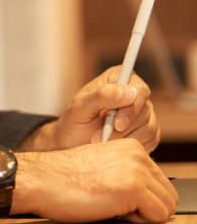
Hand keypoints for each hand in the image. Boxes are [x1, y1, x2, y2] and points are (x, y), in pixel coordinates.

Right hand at [13, 140, 177, 222]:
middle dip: (146, 208)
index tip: (115, 197)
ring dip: (142, 215)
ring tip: (111, 206)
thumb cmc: (61, 180)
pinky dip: (138, 221)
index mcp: (131, 148)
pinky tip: (112, 210)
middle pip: (168, 196)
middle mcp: (138, 155)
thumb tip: (147, 198)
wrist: (38, 180)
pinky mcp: (133, 187)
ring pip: (166, 207)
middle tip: (113, 206)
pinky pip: (157, 216)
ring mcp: (137, 170)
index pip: (161, 184)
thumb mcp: (101, 168)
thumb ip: (126, 174)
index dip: (142, 199)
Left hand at [22, 67, 160, 153]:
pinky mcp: (148, 131)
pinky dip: (130, 145)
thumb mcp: (79, 108)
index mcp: (118, 78)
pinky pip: (150, 140)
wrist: (73, 143)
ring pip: (148, 127)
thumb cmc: (74, 122)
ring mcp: (144, 112)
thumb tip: (129, 92)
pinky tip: (113, 144)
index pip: (139, 89)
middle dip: (122, 128)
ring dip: (124, 138)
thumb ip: (101, 96)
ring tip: (102, 140)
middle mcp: (135, 93)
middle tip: (101, 137)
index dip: (132, 108)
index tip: (117, 124)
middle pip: (145, 110)